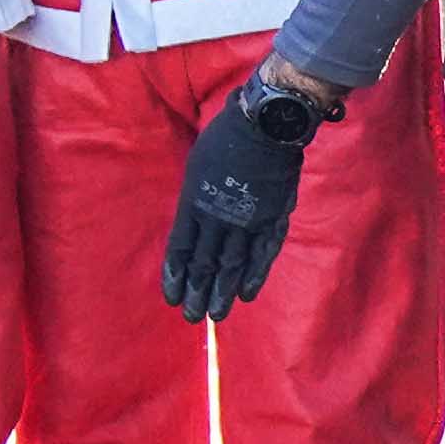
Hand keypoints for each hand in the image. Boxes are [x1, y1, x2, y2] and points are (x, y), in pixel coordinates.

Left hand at [162, 83, 318, 321]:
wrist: (264, 126)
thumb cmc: (224, 139)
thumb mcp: (196, 168)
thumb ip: (196, 200)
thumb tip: (194, 225)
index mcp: (193, 203)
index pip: (180, 248)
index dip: (175, 275)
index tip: (171, 297)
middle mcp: (217, 217)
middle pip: (205, 263)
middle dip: (197, 292)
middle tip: (192, 317)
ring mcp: (247, 220)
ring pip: (232, 265)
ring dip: (223, 292)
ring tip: (215, 315)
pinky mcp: (273, 219)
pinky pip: (263, 254)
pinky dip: (255, 276)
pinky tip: (247, 295)